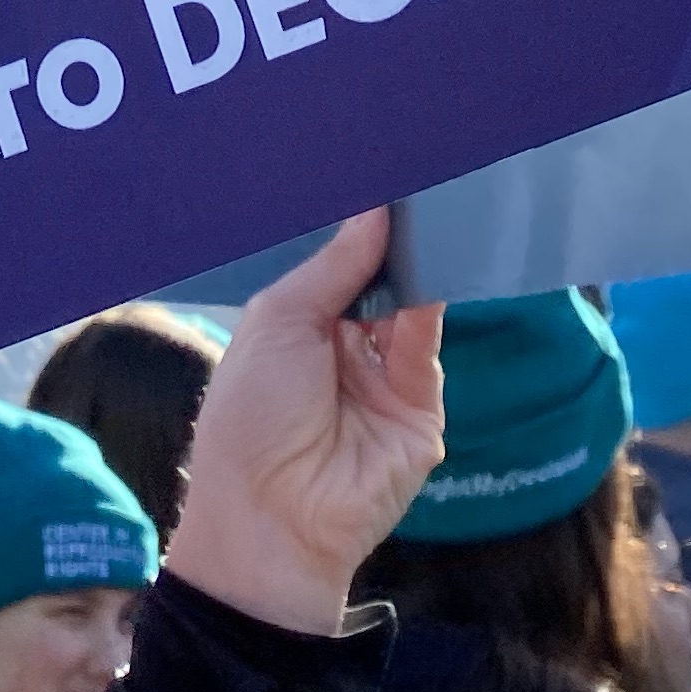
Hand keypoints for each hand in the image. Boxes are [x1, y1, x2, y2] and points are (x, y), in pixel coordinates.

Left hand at [164, 213, 444, 637]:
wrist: (272, 518)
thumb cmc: (252, 413)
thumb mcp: (280, 322)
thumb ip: (334, 266)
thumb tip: (376, 208)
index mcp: (300, 329)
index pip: (340, 267)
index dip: (360, 228)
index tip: (382, 173)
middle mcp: (346, 350)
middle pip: (382, 282)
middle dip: (395, 239)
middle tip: (417, 175)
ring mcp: (386, 381)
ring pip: (413, 307)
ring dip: (419, 262)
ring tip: (432, 200)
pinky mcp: (422, 411)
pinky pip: (430, 347)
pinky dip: (435, 300)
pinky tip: (438, 255)